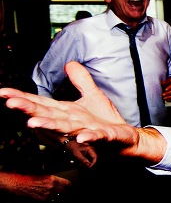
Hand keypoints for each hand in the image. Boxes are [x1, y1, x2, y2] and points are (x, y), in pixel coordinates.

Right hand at [0, 61, 140, 152]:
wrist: (127, 139)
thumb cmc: (106, 121)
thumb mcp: (92, 95)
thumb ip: (80, 80)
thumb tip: (69, 63)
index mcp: (67, 112)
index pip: (41, 103)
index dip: (23, 98)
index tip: (4, 93)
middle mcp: (72, 123)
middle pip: (47, 114)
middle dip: (29, 109)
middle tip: (10, 104)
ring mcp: (86, 131)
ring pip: (64, 127)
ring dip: (49, 125)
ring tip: (32, 122)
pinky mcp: (104, 137)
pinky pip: (95, 137)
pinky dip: (88, 137)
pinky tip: (81, 136)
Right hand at [0, 172, 70, 200]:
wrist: (22, 184)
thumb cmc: (30, 177)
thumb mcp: (43, 174)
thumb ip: (52, 177)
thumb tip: (58, 180)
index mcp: (52, 179)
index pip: (65, 183)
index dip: (68, 184)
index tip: (70, 184)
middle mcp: (51, 187)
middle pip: (63, 189)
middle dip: (64, 188)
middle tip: (65, 188)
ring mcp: (48, 193)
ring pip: (56, 193)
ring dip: (56, 192)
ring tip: (51, 189)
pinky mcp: (44, 198)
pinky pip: (50, 197)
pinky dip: (49, 195)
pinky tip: (45, 192)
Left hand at [67, 141, 98, 167]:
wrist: (67, 143)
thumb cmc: (72, 147)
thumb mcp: (77, 154)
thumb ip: (83, 160)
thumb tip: (88, 166)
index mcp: (89, 148)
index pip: (95, 157)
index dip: (93, 163)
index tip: (89, 167)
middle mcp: (90, 149)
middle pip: (93, 158)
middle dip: (89, 163)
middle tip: (85, 167)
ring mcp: (88, 150)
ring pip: (90, 158)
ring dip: (87, 162)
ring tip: (81, 164)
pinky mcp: (86, 151)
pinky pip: (87, 157)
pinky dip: (84, 161)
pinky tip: (80, 162)